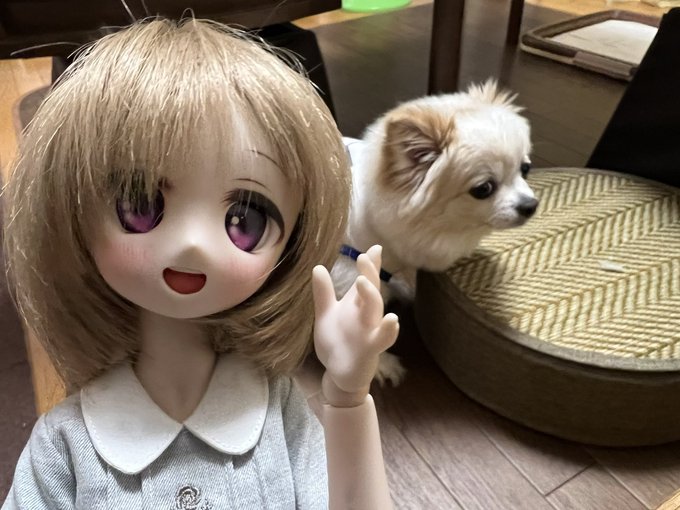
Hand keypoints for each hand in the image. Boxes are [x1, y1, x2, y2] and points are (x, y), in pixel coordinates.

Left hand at [312, 245, 398, 406]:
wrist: (338, 373)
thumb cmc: (337, 341)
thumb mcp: (326, 314)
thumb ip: (323, 292)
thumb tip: (318, 266)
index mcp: (356, 304)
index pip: (366, 280)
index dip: (371, 264)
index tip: (375, 247)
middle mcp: (366, 314)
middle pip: (371, 290)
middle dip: (370, 273)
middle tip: (363, 258)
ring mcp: (370, 331)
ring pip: (376, 310)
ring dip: (372, 296)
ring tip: (362, 282)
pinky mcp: (370, 349)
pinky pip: (382, 339)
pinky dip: (388, 330)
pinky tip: (392, 320)